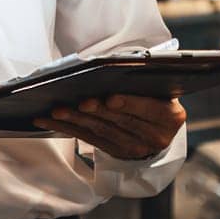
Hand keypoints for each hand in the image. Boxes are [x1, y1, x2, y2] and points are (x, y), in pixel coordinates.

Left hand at [32, 95, 185, 159]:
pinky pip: (88, 139)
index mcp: (170, 116)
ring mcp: (135, 148)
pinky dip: (67, 128)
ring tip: (57, 111)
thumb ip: (143, 80)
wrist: (158, 129)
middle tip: (79, 102)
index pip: (149, 109)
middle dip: (97, 111)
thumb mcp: (159, 88)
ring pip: (101, 131)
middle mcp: (155, 136)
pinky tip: (49, 120)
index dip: (129, 104)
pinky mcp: (115, 153)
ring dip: (76, 120)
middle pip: (121, 121)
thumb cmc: (154, 97)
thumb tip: (115, 66)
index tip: (110, 98)